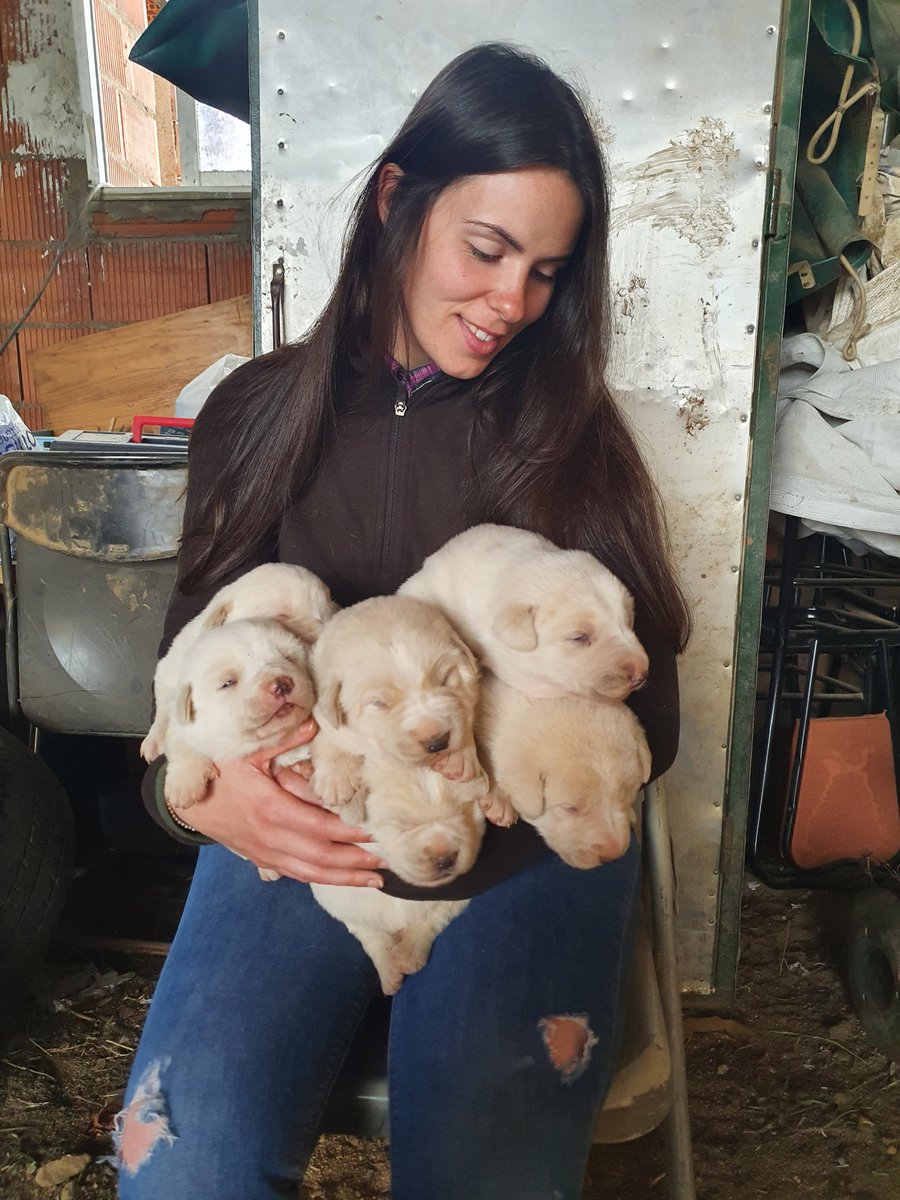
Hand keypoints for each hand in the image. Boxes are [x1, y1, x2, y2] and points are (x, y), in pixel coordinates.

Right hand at [179, 719, 384, 887]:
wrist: (185, 800)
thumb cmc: (218, 770)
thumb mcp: (246, 748)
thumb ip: (282, 736)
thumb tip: (314, 723)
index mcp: (269, 808)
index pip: (317, 827)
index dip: (348, 833)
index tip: (375, 832)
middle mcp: (269, 836)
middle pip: (320, 857)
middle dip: (355, 862)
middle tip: (387, 862)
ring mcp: (265, 852)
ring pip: (310, 872)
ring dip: (345, 878)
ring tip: (375, 879)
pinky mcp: (262, 858)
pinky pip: (296, 874)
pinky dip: (323, 879)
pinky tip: (343, 879)